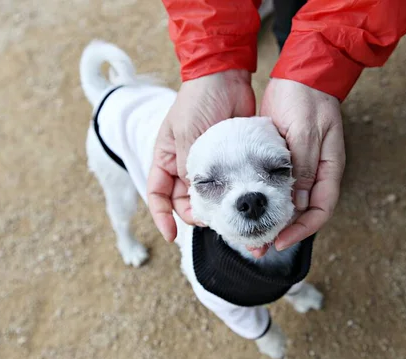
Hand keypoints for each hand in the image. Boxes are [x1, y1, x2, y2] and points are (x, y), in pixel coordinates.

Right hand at [147, 69, 255, 241]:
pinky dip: (237, 198)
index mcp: (166, 159)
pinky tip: (247, 206)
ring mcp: (210, 165)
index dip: (162, 217)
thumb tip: (194, 197)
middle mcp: (186, 166)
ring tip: (235, 221)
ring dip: (222, 212)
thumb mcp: (187, 134)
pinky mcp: (232, 162)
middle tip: (217, 225)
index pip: (158, 195)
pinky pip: (232, 186)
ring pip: (213, 198)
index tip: (171, 236)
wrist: (227, 76)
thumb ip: (188, 166)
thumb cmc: (198, 100)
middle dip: (199, 218)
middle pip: (187, 203)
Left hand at [259, 78, 344, 253]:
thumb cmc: (306, 99)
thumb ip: (304, 167)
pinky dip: (263, 201)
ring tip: (247, 234)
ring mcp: (300, 168)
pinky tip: (246, 207)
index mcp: (329, 169)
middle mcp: (316, 174)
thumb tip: (298, 203)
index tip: (280, 241)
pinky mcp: (283, 162)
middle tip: (258, 246)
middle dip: (282, 232)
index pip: (320, 211)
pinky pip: (275, 188)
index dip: (302, 230)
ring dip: (269, 220)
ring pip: (287, 204)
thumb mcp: (305, 132)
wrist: (300, 73)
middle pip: (302, 213)